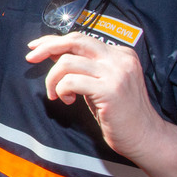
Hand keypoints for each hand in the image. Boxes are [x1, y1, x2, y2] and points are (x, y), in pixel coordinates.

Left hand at [26, 33, 164, 162]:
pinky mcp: (110, 90)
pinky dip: (61, 89)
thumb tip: (53, 51)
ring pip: (68, 62)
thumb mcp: (99, 82)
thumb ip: (82, 66)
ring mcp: (116, 73)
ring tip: (56, 94)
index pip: (80, 38)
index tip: (35, 47)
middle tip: (30, 59)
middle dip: (47, 47)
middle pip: (74, 41)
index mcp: (120, 53)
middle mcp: (120, 58)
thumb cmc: (119, 113)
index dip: (54, 41)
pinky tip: (68, 100)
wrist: (145, 137)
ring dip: (53, 78)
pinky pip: (71, 81)